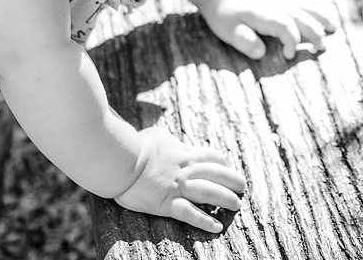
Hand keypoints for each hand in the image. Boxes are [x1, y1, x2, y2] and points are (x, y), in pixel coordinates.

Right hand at [114, 126, 245, 231]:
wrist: (119, 160)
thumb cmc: (134, 145)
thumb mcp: (157, 136)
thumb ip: (170, 142)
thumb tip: (174, 144)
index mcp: (183, 153)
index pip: (210, 157)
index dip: (222, 163)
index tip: (227, 168)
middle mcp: (185, 170)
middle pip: (217, 174)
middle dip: (233, 180)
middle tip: (243, 187)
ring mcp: (177, 187)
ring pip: (209, 193)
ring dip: (226, 199)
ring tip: (237, 205)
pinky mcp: (166, 203)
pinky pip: (190, 213)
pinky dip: (205, 221)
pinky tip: (217, 227)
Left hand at [198, 0, 336, 59]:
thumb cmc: (224, 16)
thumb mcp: (227, 31)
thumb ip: (244, 41)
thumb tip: (261, 53)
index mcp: (262, 14)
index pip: (284, 25)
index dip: (291, 40)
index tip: (289, 56)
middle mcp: (274, 4)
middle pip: (300, 16)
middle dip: (314, 32)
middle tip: (321, 49)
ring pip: (304, 5)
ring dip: (320, 16)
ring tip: (333, 28)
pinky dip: (315, 6)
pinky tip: (324, 13)